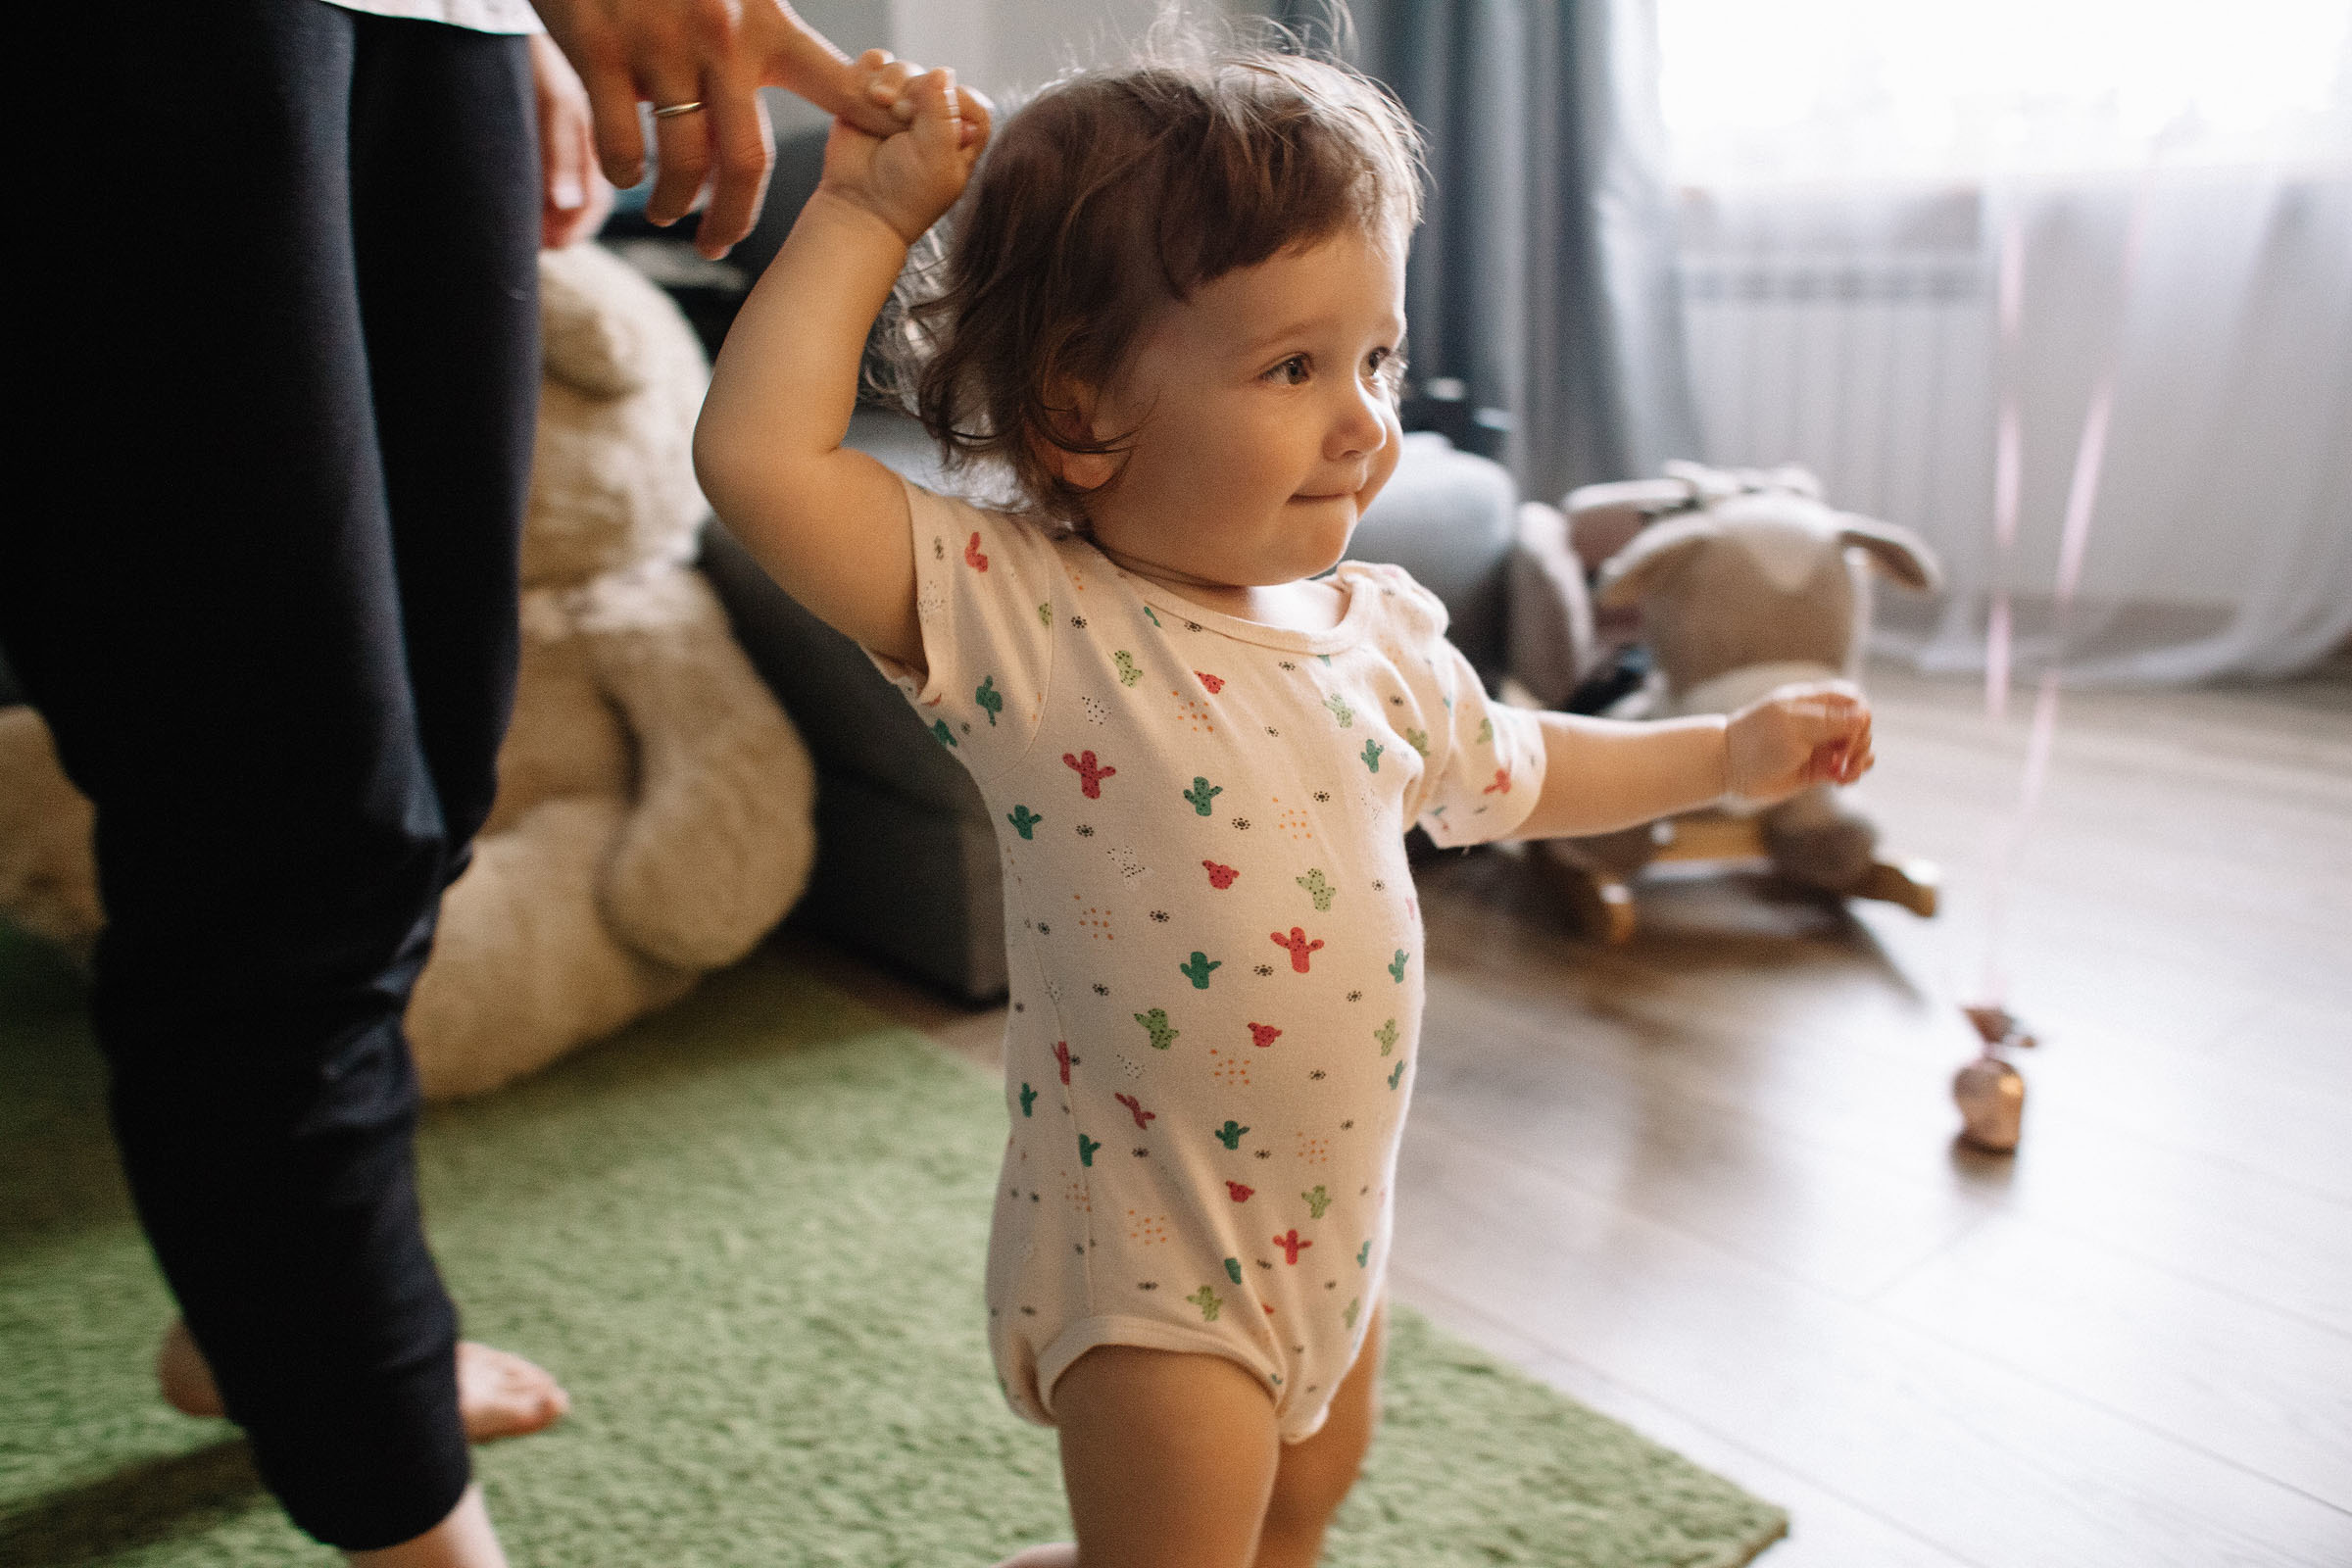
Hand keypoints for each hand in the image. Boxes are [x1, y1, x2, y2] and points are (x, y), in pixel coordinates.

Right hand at [529, 0, 907, 257]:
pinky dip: (624, 172)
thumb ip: (765, 38)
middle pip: (744, 161)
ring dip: (674, 203)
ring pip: (682, 161)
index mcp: (766, 25)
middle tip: (719, 245)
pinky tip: (627, 176)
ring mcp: (661, 46)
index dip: (876, 125)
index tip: (901, 161)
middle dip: (733, 219)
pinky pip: (621, 141)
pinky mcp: (601, 49)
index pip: (840, 86)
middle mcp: (722, 38)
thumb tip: (784, 97)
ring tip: (667, 214)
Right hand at [818, 62, 990, 245]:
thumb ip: (943, 113)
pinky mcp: (868, 102)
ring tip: (879, 102)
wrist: (856, 205)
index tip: (934, 118)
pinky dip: (871, 70)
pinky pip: (874, 68)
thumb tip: (941, 71)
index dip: (954, 99)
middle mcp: (932, 120)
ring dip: (893, 80)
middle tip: (901, 113)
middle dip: (917, 90)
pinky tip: (868, 91)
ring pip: (905, 71)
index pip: (969, 100)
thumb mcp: (936, 156)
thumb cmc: (905, 193)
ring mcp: (899, 109)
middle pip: (935, 80)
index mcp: (960, 139)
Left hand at [1723, 682, 1873, 801]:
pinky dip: (1853, 772)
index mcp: (1811, 702)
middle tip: (1844, 758)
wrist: (1729, 768)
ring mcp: (1820, 745)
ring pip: (1857, 746)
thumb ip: (1828, 721)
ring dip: (1860, 759)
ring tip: (1845, 773)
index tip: (1850, 733)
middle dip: (1860, 741)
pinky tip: (1843, 780)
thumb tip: (1864, 715)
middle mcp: (1819, 721)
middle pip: (1859, 724)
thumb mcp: (1793, 727)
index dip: (1860, 714)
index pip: (1852, 699)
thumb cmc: (1757, 741)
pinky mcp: (1818, 768)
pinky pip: (1848, 767)